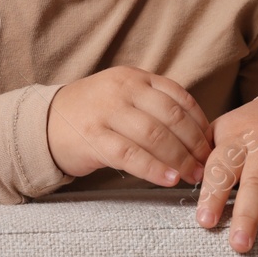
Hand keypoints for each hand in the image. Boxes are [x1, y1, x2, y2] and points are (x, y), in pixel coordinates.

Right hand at [46, 67, 212, 187]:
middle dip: (194, 144)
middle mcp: (122, 90)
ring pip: (154, 136)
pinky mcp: (93, 138)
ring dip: (179, 159)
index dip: (199, 122)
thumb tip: (196, 133)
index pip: (179, 97)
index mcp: (135, 77)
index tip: (211, 143)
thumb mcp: (123, 95)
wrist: (45, 121)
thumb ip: (154, 104)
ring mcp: (107, 113)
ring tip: (193, 175)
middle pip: (171, 117)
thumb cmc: (94, 112)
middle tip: (206, 164)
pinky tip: (169, 179)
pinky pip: (131, 155)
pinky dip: (154, 168)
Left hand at [195, 90, 257, 256]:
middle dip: (248, 214)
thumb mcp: (226, 131)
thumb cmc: (253, 129)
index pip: (222, 167)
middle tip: (239, 244)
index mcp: (238, 139)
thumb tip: (174, 178)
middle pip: (257, 182)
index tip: (205, 222)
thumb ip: (203, 154)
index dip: (212, 194)